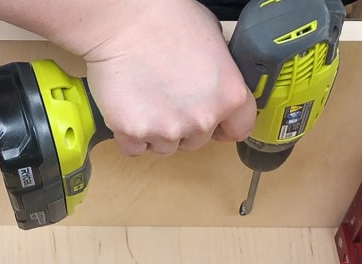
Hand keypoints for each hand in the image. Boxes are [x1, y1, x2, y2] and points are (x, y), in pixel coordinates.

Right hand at [82, 0, 256, 155]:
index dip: (226, 125)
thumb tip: (218, 87)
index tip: (216, 123)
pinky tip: (130, 107)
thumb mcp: (214, 41)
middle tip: (170, 96)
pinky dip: (131, 134)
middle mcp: (202, 119)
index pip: (239, 129)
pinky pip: (135, 147)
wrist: (122, 19)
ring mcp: (167, 129)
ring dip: (158, 130)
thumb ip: (221, 76)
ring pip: (166, 146)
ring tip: (147, 97)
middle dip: (185, 125)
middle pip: (198, 140)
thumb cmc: (166, 19)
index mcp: (229, 96)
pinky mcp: (134, 133)